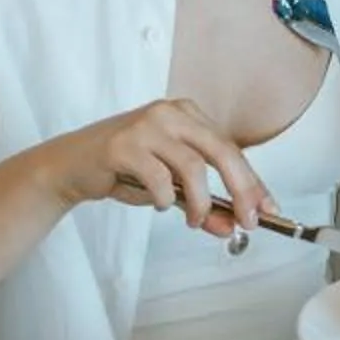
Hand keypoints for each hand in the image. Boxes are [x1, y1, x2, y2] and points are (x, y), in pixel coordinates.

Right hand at [54, 97, 271, 232]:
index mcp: (188, 115)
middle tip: (247, 222)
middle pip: (221, 150)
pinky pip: (158, 177)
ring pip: (193, 166)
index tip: (267, 209)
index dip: (253, 180)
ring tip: (196, 219)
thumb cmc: (124, 170)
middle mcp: (171, 113)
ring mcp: (147, 125)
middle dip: (241, 189)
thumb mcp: (170, 188)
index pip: (231, 148)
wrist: (72, 165)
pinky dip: (166, 198)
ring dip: (201, 201)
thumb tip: (231, 227)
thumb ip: (202, 205)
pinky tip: (161, 204)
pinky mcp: (124, 144)